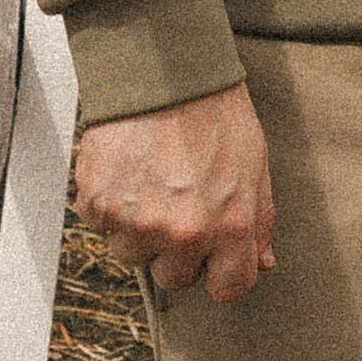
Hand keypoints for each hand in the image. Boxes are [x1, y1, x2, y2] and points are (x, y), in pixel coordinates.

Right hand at [76, 82, 276, 303]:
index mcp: (229, 226)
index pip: (228, 289)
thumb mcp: (255, 163)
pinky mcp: (100, 206)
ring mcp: (137, 223)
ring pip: (134, 255)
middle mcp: (182, 232)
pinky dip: (113, 207)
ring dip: (141, 229)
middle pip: (175, 278)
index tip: (217, 259)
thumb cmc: (215, 112)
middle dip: (179, 250)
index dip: (222, 273)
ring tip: (154, 181)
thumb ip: (259, 220)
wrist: (163, 71)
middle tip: (182, 204)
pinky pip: (103, 227)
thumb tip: (261, 262)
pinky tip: (131, 171)